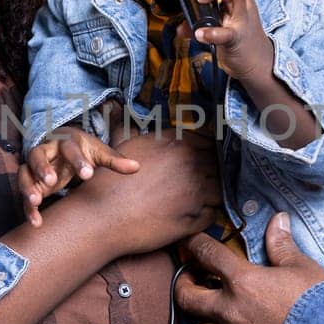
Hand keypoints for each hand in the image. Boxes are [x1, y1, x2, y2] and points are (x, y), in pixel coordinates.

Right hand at [18, 126, 140, 226]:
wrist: (62, 146)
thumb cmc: (83, 151)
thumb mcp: (98, 153)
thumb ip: (114, 161)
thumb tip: (137, 167)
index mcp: (65, 141)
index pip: (69, 147)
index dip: (77, 160)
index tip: (88, 174)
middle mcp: (46, 152)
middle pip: (37, 155)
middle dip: (42, 168)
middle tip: (51, 181)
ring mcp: (34, 167)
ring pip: (24, 174)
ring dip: (28, 187)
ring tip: (36, 200)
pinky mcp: (30, 183)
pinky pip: (24, 194)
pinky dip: (28, 208)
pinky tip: (37, 222)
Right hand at [65, 130, 220, 255]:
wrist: (103, 218)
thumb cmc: (109, 181)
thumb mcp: (119, 144)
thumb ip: (126, 123)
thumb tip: (114, 105)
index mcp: (177, 143)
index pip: (209, 138)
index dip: (207, 147)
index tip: (201, 154)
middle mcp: (191, 163)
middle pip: (218, 162)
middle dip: (212, 168)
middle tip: (200, 177)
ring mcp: (196, 192)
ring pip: (220, 187)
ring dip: (212, 190)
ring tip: (199, 195)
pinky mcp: (196, 218)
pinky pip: (214, 212)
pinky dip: (208, 212)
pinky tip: (195, 212)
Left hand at [174, 212, 323, 323]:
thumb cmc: (317, 305)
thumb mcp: (301, 268)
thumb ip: (282, 245)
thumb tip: (278, 220)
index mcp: (242, 281)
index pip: (207, 254)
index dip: (195, 245)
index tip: (191, 243)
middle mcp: (228, 310)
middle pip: (186, 297)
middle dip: (183, 285)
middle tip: (190, 280)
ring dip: (198, 321)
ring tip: (207, 314)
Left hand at [175, 0, 272, 80]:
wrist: (259, 63)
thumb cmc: (240, 39)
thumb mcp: (222, 22)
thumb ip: (201, 20)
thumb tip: (179, 26)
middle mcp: (243, 3)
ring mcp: (242, 20)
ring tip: (201, 3)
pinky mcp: (238, 39)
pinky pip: (227, 33)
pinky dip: (211, 33)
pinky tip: (200, 34)